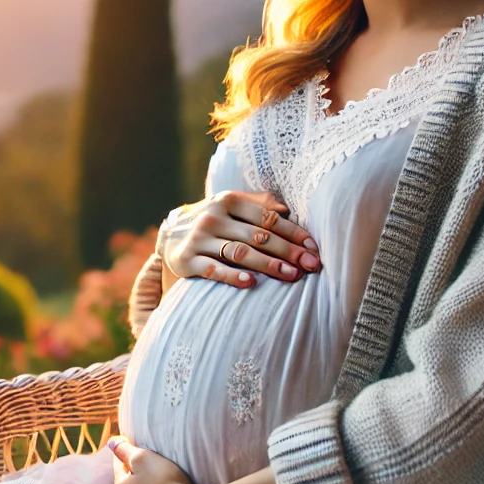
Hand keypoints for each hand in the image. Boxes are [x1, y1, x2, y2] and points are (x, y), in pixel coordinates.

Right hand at [158, 191, 320, 290]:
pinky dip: (232, 276)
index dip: (293, 233)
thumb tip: (288, 210)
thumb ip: (258, 204)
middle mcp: (213, 217)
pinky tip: (251, 282)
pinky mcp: (187, 260)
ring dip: (268, 265)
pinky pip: (213, 269)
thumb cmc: (213, 221)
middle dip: (288, 252)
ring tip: (292, 276)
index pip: (267, 218)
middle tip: (311, 265)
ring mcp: (199, 238)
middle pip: (257, 236)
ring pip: (239, 252)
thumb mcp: (231, 206)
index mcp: (228, 200)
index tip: (313, 248)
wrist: (170, 235)